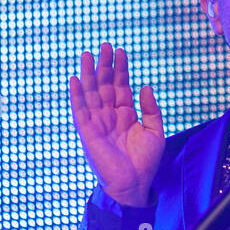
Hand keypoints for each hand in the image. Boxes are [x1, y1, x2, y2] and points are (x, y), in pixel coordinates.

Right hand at [69, 42, 164, 206]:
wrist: (134, 185)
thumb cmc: (145, 161)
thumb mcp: (155, 132)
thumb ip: (151, 109)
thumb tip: (145, 86)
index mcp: (125, 114)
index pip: (121, 86)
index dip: (121, 68)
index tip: (121, 50)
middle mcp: (109, 115)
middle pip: (105, 85)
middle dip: (104, 65)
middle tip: (104, 45)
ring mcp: (97, 122)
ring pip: (91, 93)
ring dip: (88, 73)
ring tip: (87, 54)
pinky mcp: (87, 132)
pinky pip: (80, 110)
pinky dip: (77, 95)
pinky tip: (75, 79)